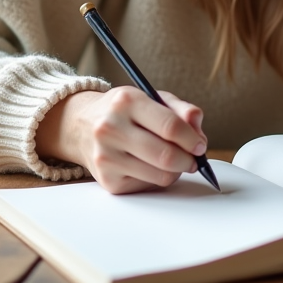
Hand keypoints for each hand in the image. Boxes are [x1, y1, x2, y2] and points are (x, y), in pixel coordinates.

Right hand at [35, 87, 207, 193]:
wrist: (82, 125)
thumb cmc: (123, 112)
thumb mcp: (151, 98)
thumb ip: (180, 110)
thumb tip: (198, 128)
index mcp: (126, 101)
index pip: (170, 126)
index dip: (192, 139)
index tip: (200, 145)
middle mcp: (111, 128)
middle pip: (166, 156)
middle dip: (188, 160)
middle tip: (193, 158)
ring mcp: (106, 157)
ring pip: (160, 176)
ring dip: (175, 171)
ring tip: (172, 159)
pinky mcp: (107, 181)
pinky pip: (148, 185)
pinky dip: (157, 177)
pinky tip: (150, 165)